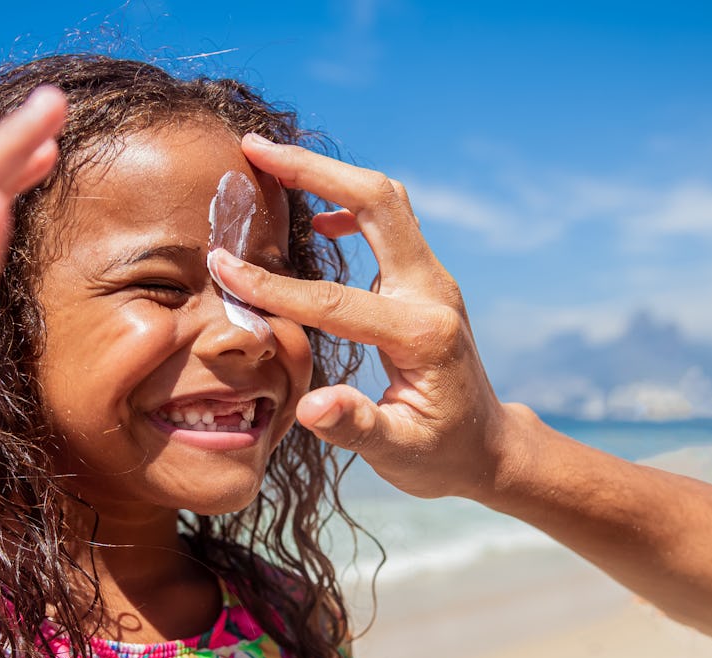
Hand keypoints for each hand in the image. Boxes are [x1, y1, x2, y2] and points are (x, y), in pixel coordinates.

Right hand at [209, 134, 521, 499]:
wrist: (489, 447)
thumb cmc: (442, 456)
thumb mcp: (400, 455)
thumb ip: (355, 426)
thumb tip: (310, 406)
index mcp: (422, 335)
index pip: (336, 302)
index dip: (275, 286)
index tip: (222, 267)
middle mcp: (433, 292)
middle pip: (378, 203)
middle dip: (315, 171)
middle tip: (253, 147)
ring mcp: (432, 279)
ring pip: (385, 200)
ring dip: (329, 174)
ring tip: (269, 161)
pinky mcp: (423, 279)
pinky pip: (387, 221)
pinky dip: (347, 203)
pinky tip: (316, 220)